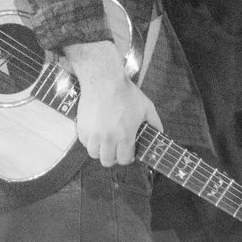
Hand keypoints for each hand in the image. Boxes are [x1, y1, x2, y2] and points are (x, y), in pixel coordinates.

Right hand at [63, 40, 158, 166]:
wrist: (104, 80)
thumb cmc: (127, 93)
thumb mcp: (146, 107)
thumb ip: (155, 123)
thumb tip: (160, 134)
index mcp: (125, 136)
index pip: (124, 160)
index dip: (127, 157)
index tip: (128, 151)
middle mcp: (108, 138)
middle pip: (107, 161)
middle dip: (113, 157)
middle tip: (116, 148)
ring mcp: (93, 134)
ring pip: (94, 154)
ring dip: (100, 150)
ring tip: (105, 141)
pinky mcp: (82, 127)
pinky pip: (84, 143)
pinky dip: (90, 141)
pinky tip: (96, 133)